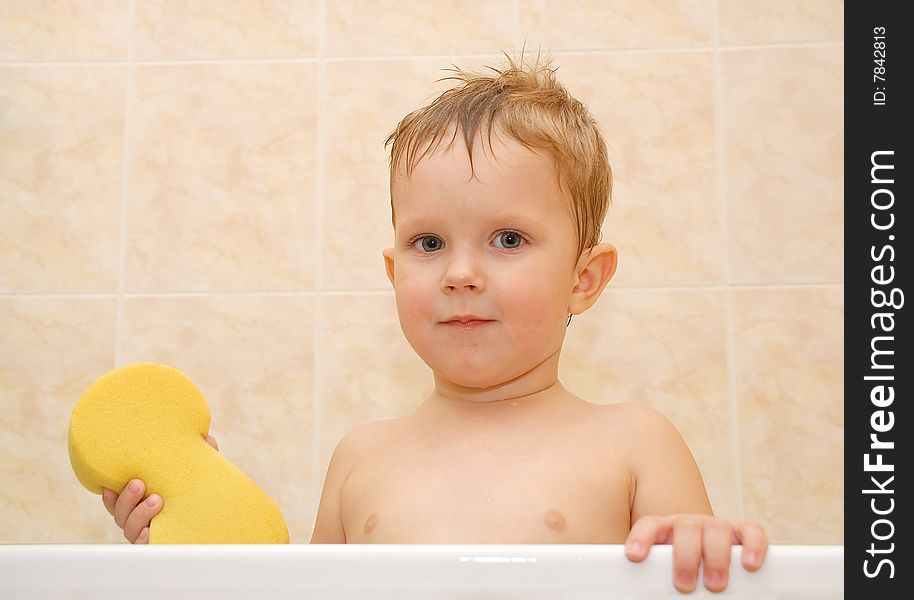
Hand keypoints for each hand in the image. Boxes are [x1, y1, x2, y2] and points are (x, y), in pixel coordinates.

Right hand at [101, 434, 218, 543]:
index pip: (118, 502)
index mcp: (142, 505)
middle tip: (139, 484)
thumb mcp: (195, 478)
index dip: (110, 495)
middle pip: (122, 514)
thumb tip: (207, 438)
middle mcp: (141, 522)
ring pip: (132, 529)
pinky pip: (147, 546)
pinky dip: (144, 539)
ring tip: (156, 500)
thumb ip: (197, 460)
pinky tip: (148, 532)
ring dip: (140, 514)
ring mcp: (150, 535)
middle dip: (127, 499)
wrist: (217, 524)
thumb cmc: (198, 498)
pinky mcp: (161, 545)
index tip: (110, 484)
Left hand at [624, 514, 766, 592]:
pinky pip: (751, 531)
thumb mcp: (664, 573)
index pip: (650, 526)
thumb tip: (645, 594)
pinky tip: (749, 564)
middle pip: (686, 527)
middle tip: (684, 584)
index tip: (634, 556)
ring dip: (716, 557)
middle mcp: (690, 524)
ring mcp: (716, 526)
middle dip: (685, 556)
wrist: (704, 558)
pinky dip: (753, 545)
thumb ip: (656, 579)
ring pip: (717, 528)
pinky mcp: (742, 533)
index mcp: (665, 530)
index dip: (641, 538)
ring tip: (714, 585)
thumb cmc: (681, 570)